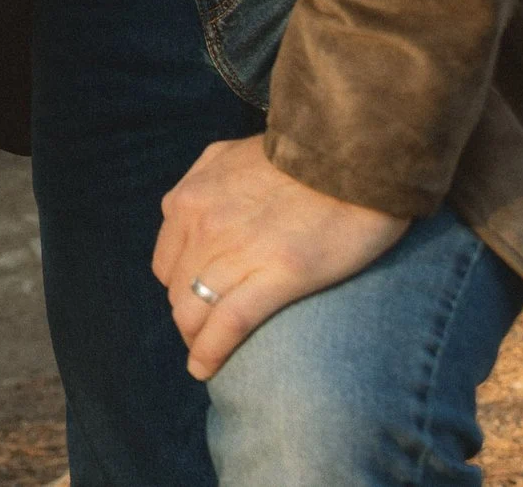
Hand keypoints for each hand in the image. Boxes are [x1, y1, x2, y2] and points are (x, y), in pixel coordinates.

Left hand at [153, 136, 410, 379]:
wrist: (355, 156)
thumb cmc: (302, 157)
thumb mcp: (232, 155)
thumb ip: (204, 182)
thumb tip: (190, 205)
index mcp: (190, 198)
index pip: (167, 262)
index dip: (180, 287)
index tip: (197, 300)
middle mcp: (203, 224)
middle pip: (177, 291)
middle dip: (188, 316)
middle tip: (207, 331)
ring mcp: (237, 251)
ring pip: (194, 312)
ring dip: (195, 338)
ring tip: (206, 354)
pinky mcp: (277, 275)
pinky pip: (227, 324)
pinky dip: (210, 352)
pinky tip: (204, 368)